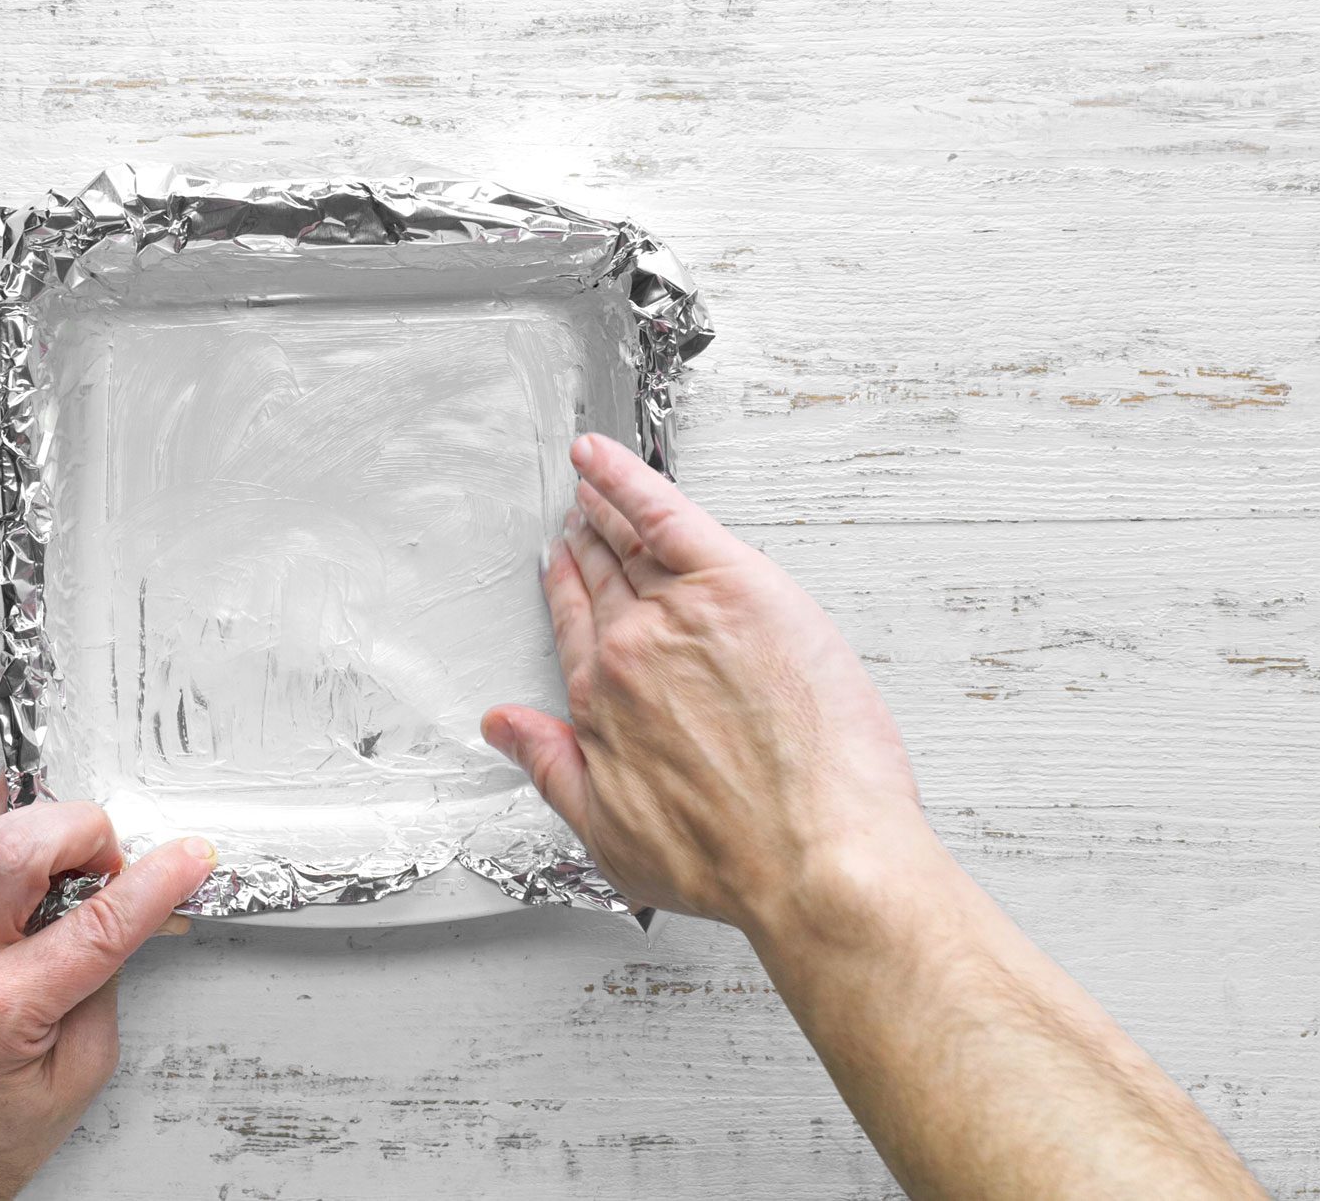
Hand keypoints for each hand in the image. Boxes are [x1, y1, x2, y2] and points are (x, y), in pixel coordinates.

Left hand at [0, 776, 216, 1200]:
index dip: (153, 883)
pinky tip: (39, 832)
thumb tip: (131, 904)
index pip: (93, 925)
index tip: (189, 859)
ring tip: (84, 869)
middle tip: (117, 866)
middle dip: (85, 835)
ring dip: (50, 835)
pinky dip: (11, 835)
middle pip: (17, 849)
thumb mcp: (81, 1068)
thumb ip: (106, 977)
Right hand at [482, 433, 925, 931]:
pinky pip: (668, 514)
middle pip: (604, 578)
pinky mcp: (739, 588)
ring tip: (594, 484)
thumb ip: (550, 769)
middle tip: (580, 517)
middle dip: (588, 543)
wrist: (815, 859)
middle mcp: (631, 650)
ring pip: (635, 542)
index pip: (577, 624)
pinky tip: (603, 459)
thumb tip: (504, 728)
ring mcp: (682, 614)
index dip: (566, 589)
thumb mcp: (612, 836)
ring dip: (606, 507)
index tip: (561, 565)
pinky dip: (628, 479)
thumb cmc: (737, 861)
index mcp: (603, 701)